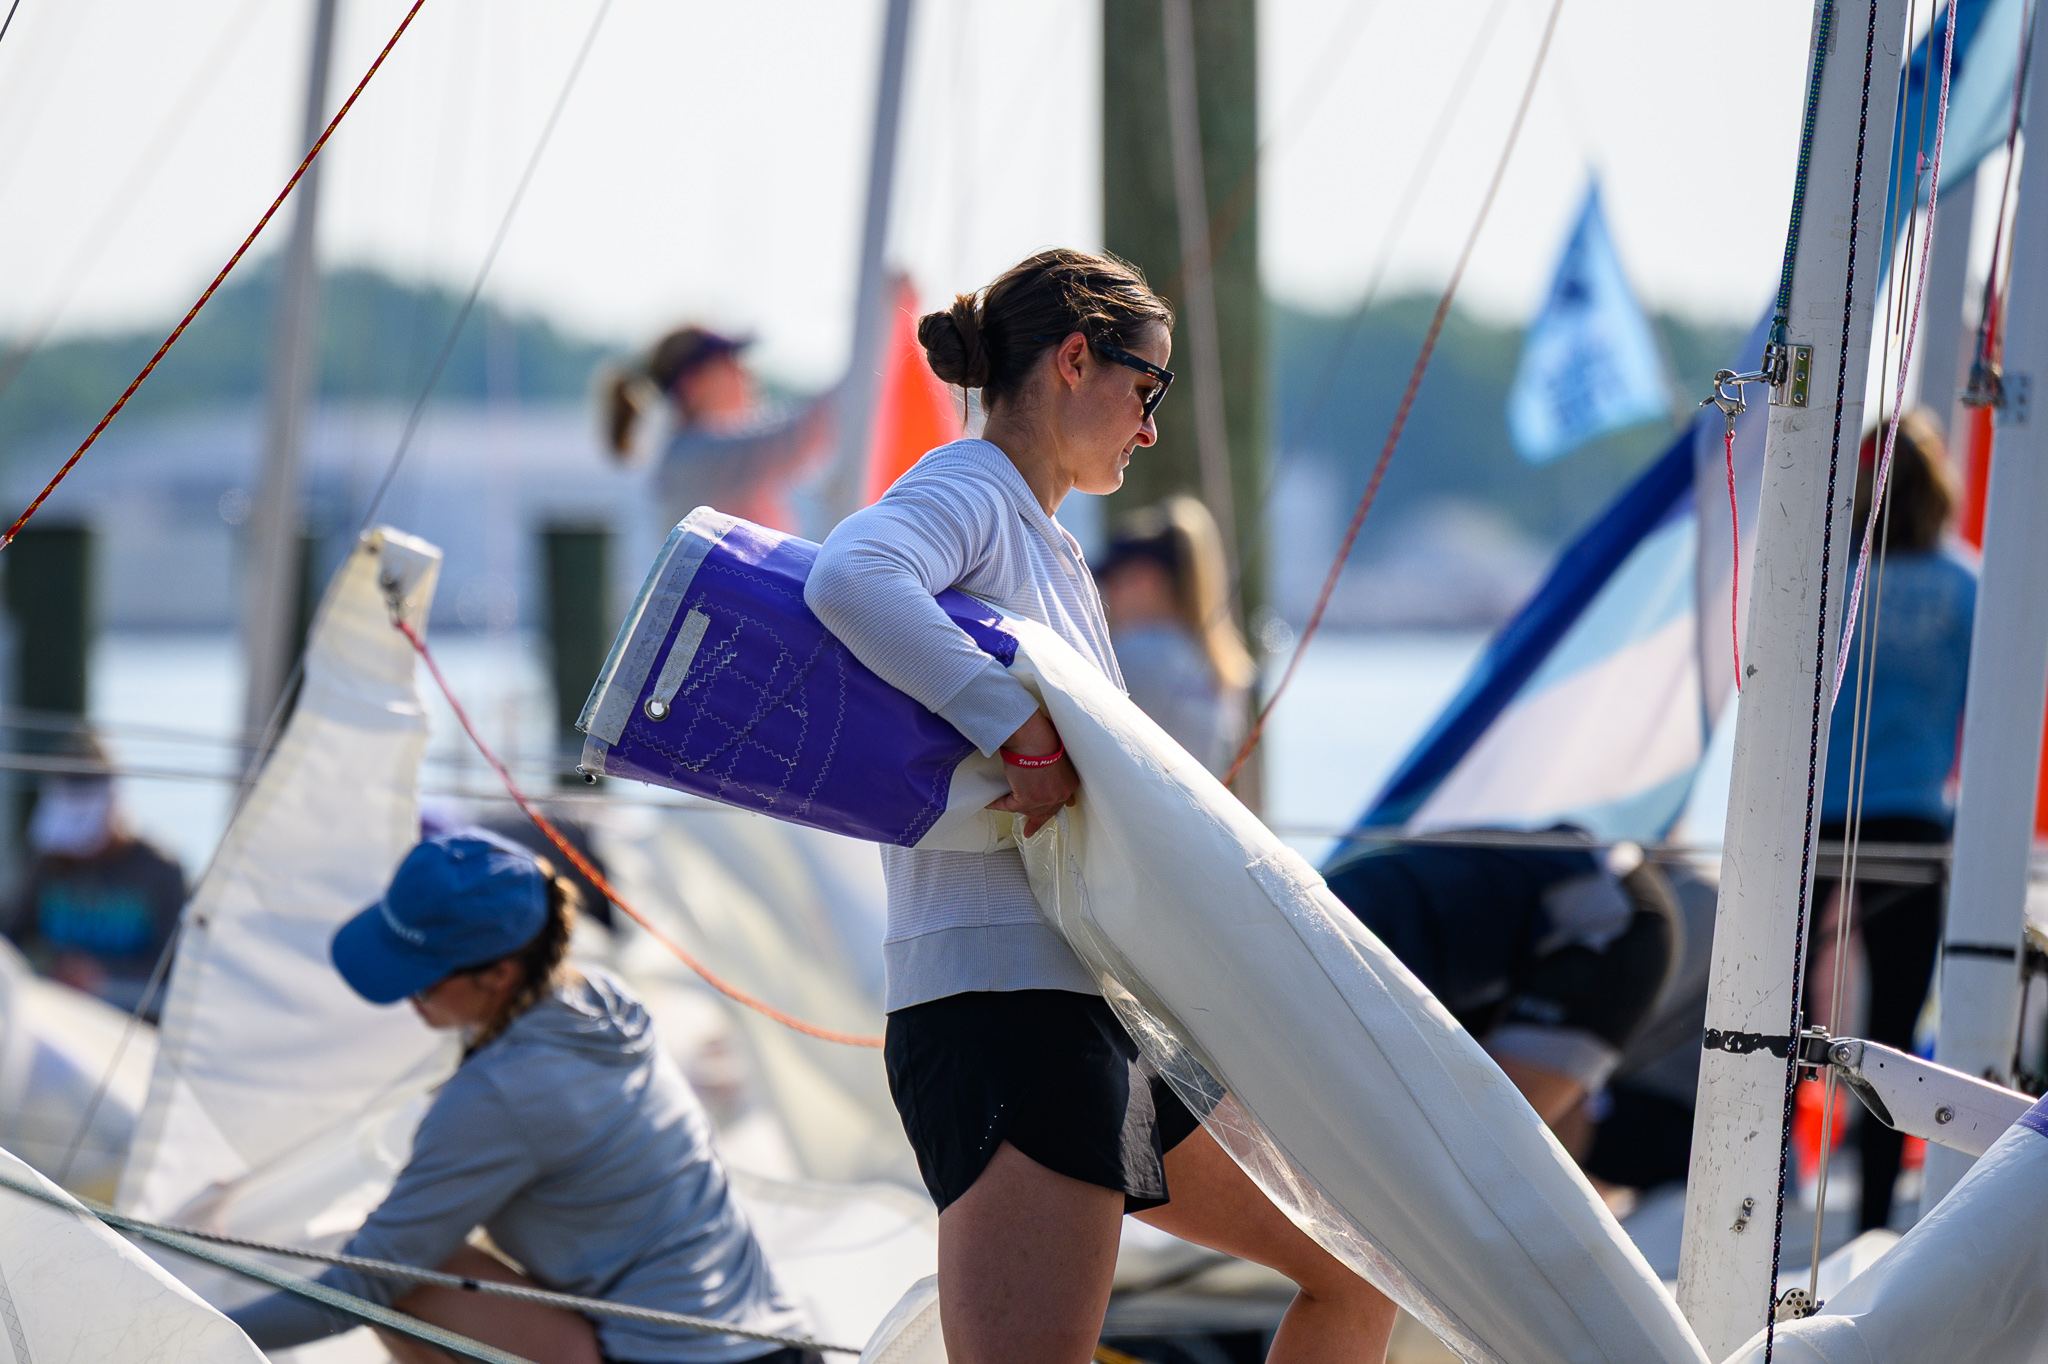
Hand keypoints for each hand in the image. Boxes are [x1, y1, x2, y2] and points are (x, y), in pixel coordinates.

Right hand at [985, 711, 1077, 836]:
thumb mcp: (1056, 755)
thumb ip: (1054, 769)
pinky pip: (1008, 806)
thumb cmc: (1042, 738)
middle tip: (1029, 831)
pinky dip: (998, 803)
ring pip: (1026, 809)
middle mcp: (1059, 794)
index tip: (1046, 817)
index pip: (1061, 803)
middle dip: (1035, 821)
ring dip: (1012, 806)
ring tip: (1000, 805)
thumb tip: (1044, 773)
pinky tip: (990, 802)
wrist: (1032, 736)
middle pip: (1044, 811)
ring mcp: (1044, 799)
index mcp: (1069, 783)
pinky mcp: (1026, 799)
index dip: (1052, 810)